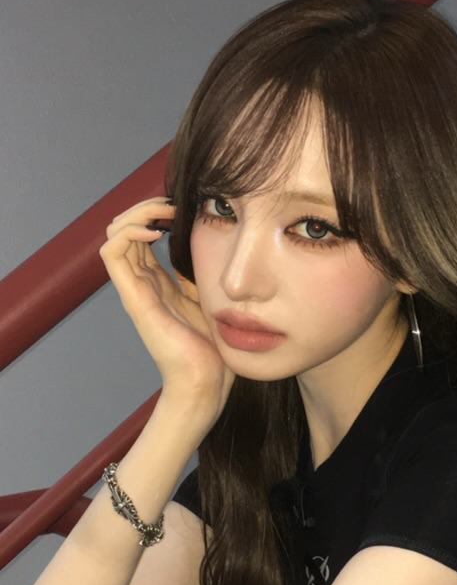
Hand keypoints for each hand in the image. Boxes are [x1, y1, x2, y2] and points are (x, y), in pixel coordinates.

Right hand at [101, 198, 232, 419]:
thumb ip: (204, 275)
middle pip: (124, 229)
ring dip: (136, 213)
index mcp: (158, 281)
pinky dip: (128, 232)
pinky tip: (156, 231)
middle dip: (145, 207)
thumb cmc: (213, 346)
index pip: (142, 234)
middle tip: (172, 204)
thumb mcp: (212, 298)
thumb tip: (214, 247)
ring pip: (114, 234)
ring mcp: (134, 288)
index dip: (156, 213)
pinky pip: (113, 253)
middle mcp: (141, 281)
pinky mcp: (133, 297)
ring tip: (163, 212)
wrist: (206, 380)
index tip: (184, 206)